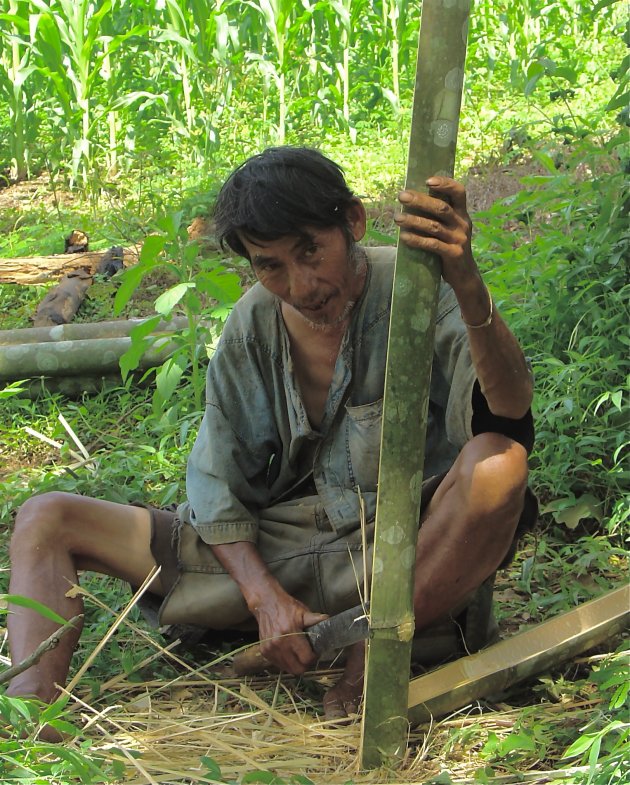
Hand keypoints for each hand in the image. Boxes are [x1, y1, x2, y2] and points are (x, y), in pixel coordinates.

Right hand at [252, 586, 327, 674]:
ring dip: (295, 664)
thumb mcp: (302, 611)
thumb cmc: (286, 607)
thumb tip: (331, 622)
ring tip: (298, 653)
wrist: (265, 603)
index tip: (315, 651)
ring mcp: (270, 649)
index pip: (306, 658)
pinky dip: (285, 662)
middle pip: (297, 669)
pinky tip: (288, 651)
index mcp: (290, 633)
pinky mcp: (264, 652)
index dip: (314, 657)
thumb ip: (316, 620)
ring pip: (287, 669)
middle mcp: (278, 644)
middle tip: (308, 655)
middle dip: (305, 664)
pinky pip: (278, 665)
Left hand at [394, 177, 477, 291]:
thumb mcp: (451, 228)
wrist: (464, 274)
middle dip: (420, 200)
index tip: (427, 180)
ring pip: (434, 226)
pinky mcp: (453, 254)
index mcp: (462, 213)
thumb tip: (412, 199)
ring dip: (414, 220)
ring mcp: (459, 239)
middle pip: (441, 208)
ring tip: (397, 218)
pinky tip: (404, 237)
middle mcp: (463, 223)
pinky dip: (417, 240)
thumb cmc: (451, 246)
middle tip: (401, 196)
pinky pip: (432, 245)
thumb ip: (439, 215)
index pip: (459, 192)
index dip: (445, 184)